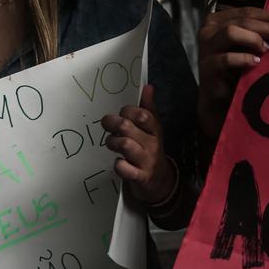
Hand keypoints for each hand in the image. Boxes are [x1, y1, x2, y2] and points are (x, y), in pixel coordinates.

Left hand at [102, 85, 175, 203]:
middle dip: (112, 124)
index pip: (142, 115)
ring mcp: (146, 161)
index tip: (121, 114)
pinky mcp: (140, 177)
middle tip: (108, 126)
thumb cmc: (151, 150)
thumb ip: (148, 108)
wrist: (160, 181)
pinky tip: (118, 162)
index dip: (127, 112)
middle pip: (128, 127)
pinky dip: (118, 165)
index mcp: (155, 130)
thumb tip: (148, 87)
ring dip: (112, 142)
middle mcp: (152, 144)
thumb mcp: (153, 129)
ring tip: (111, 143)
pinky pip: (124, 168)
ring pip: (124, 145)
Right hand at [197, 7, 268, 137]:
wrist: (220, 100)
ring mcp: (206, 48)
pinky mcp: (207, 67)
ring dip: (253, 39)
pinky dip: (244, 59)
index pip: (246, 11)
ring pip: (231, 32)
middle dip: (268, 28)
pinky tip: (257, 63)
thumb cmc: (236, 69)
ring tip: (268, 49)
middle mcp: (208, 30)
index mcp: (218, 20)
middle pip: (242, 21)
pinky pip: (226, 58)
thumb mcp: (246, 47)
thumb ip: (257, 33)